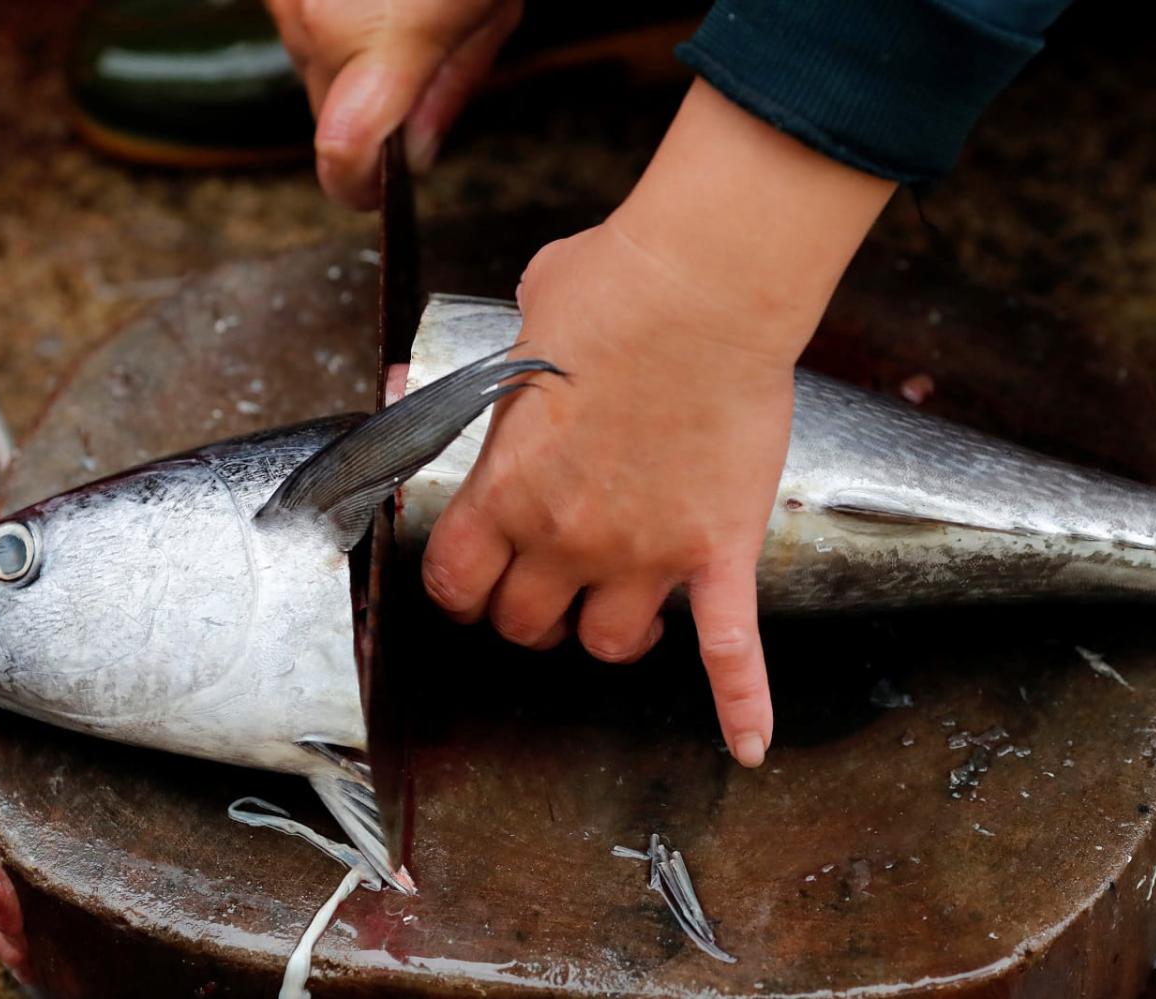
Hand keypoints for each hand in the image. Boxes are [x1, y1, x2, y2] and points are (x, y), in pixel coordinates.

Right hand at [265, 0, 521, 207]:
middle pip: (326, 109)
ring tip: (396, 6)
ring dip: (347, 55)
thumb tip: (417, 152)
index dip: (356, 186)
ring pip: (309, 61)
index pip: (343, 151)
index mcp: (379, 36)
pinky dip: (329, 16)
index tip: (372, 194)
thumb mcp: (489, 9)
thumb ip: (448, 88)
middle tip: (418, 60)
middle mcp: (313, 17)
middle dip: (366, 107)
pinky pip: (298, 20)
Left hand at [422, 81, 895, 765]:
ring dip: (609, 631)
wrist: (704, 286)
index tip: (476, 582)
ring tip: (621, 608)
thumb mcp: (513, 333)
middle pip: (528, 626)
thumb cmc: (609, 292)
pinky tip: (750, 743)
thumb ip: (468, 384)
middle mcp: (566, 537)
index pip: (457, 585)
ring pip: (610, 643)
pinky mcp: (717, 550)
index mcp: (505, 488)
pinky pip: (730, 648)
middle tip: (550, 586)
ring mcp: (645, 553)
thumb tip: (405, 386)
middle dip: (533, 611)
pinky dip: (744, 702)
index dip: (463, 591)